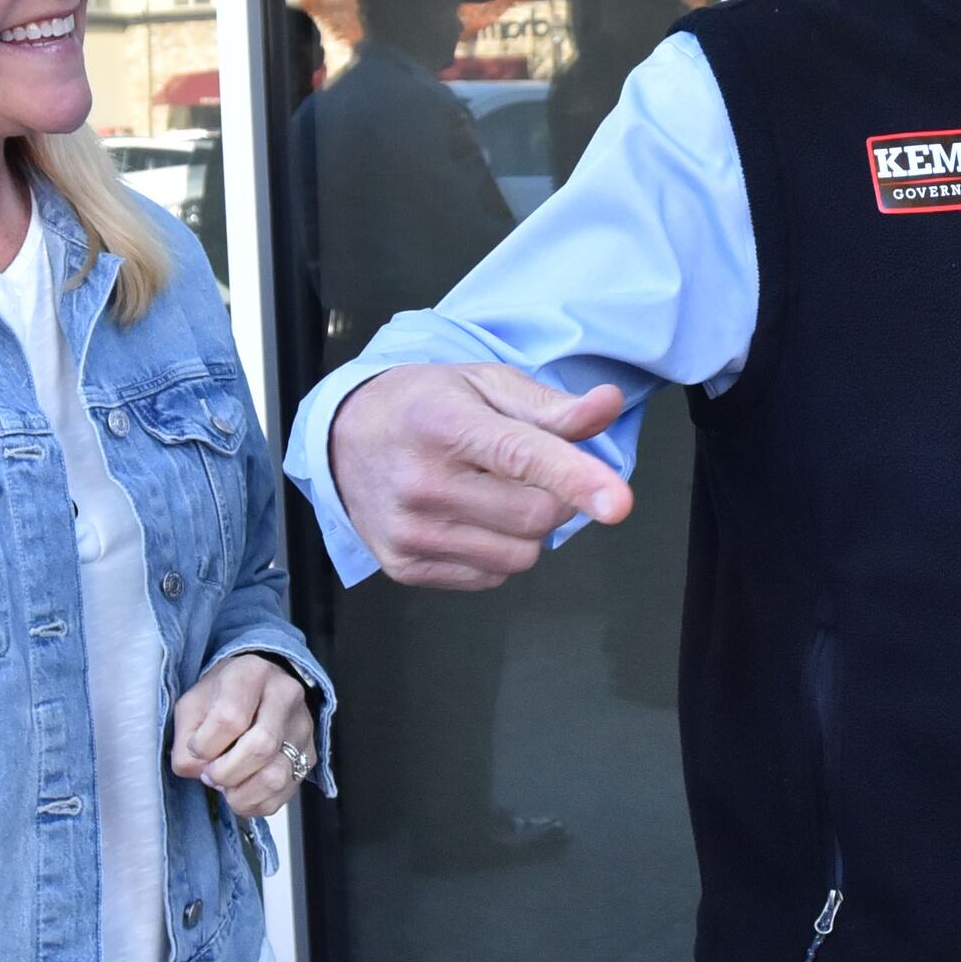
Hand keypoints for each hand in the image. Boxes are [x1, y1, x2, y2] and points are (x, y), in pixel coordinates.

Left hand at [170, 653, 318, 817]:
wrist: (257, 691)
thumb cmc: (220, 698)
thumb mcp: (191, 706)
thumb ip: (185, 740)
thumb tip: (199, 771)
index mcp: (251, 674)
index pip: (230, 718)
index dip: (205, 745)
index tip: (197, 749)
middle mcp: (286, 695)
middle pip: (260, 747)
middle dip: (225, 772)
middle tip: (210, 774)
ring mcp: (303, 726)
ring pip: (276, 776)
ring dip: (241, 793)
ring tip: (227, 785)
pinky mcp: (310, 755)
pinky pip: (284, 794)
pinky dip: (256, 803)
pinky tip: (243, 790)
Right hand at [331, 363, 634, 590]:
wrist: (341, 439)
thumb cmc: (425, 406)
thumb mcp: (485, 385)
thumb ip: (550, 405)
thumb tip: (608, 405)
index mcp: (444, 424)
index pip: (522, 457)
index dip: (577, 479)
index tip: (618, 503)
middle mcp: (422, 483)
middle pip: (537, 515)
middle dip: (555, 497)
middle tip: (527, 471)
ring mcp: (410, 532)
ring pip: (521, 555)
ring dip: (528, 529)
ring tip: (492, 492)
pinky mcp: (404, 567)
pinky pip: (492, 576)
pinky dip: (499, 552)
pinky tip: (470, 518)